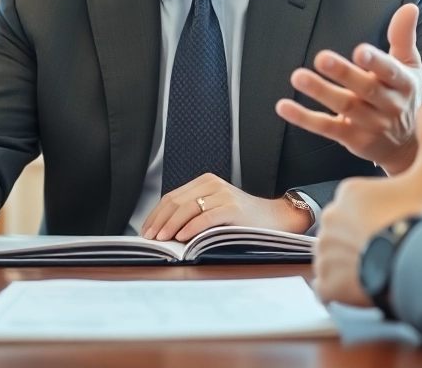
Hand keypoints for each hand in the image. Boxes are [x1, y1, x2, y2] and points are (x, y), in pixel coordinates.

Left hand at [140, 174, 312, 241]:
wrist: (275, 218)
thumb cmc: (242, 219)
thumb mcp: (215, 209)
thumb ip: (193, 212)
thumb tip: (163, 230)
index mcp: (205, 182)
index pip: (172, 197)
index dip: (156, 214)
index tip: (146, 230)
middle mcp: (213, 184)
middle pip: (176, 202)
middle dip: (159, 221)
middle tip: (150, 238)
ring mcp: (223, 194)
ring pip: (188, 208)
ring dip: (171, 225)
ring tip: (161, 239)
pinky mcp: (233, 207)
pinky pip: (206, 217)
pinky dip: (191, 228)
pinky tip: (182, 237)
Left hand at [276, 3, 421, 173]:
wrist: (406, 147)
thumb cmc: (404, 98)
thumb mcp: (410, 68)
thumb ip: (404, 37)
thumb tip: (409, 7)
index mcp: (402, 84)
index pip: (390, 72)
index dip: (375, 62)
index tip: (359, 51)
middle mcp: (388, 105)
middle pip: (365, 89)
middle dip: (344, 74)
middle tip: (322, 58)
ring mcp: (369, 124)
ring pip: (343, 107)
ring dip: (320, 91)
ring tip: (298, 77)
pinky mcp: (351, 138)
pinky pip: (325, 128)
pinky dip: (304, 118)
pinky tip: (285, 106)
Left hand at [313, 103, 421, 307]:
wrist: (419, 261)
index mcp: (350, 191)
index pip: (360, 203)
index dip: (381, 216)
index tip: (397, 224)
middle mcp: (332, 218)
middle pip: (347, 230)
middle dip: (365, 239)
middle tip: (392, 247)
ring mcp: (325, 251)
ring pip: (336, 257)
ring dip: (354, 263)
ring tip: (383, 267)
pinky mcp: (326, 282)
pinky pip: (328, 286)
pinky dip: (343, 288)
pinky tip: (365, 285)